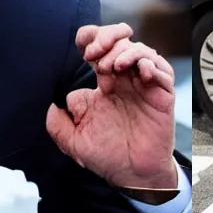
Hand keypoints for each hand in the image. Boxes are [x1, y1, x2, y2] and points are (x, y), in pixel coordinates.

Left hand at [47, 24, 178, 190]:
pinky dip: (151, 64)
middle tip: (96, 53)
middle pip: (120, 41)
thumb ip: (56, 125)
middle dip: (108, 37)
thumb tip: (50, 104)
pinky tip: (140, 73)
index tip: (84, 49)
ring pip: (141, 51)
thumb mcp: (73, 142)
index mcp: (104, 85)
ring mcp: (144, 86)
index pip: (98, 48)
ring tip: (114, 67)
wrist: (133, 175)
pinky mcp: (162, 96)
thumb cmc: (106, 157)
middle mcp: (125, 81)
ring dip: (126, 51)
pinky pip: (162, 70)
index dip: (91, 38)